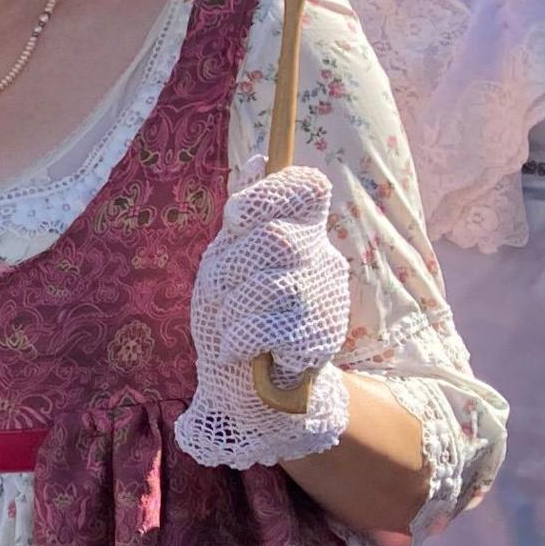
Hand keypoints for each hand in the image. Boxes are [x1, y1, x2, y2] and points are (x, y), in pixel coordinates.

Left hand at [178, 168, 355, 467]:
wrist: (247, 387)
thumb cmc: (236, 313)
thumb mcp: (231, 257)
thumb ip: (245, 216)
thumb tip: (255, 158)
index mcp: (300, 232)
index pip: (307, 189)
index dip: (268, 194)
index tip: (236, 217)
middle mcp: (321, 259)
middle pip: (275, 239)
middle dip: (231, 267)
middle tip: (220, 291)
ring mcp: (324, 299)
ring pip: (268, 285)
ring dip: (230, 308)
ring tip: (230, 325)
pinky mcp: (317, 340)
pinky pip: (267, 327)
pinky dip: (237, 338)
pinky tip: (237, 348)